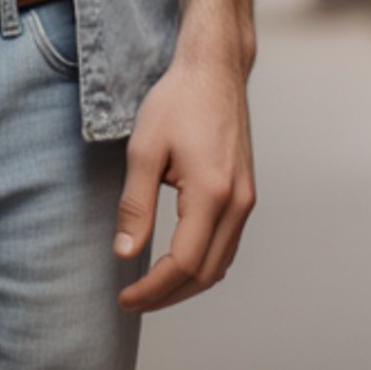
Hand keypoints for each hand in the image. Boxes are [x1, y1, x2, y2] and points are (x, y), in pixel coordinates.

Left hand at [112, 51, 255, 311]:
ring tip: (151, 287)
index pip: (184, 264)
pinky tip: (177, 261)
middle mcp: (237, 203)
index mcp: (212, 194)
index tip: (124, 297)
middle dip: (169, 295)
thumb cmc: (177, 101)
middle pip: (207, 274)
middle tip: (133, 299)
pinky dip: (203, 263)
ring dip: (188, 283)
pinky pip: (228, 244)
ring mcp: (246, 199)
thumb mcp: (144, 150)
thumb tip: (125, 253)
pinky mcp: (245, 193)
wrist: (214, 70)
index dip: (152, 289)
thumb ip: (135, 205)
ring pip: (221, 264)